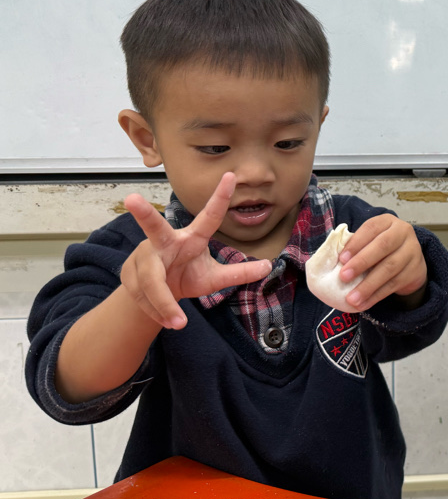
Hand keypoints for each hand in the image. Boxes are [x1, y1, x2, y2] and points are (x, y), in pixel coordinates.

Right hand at [121, 172, 271, 328]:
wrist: (155, 298)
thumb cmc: (186, 277)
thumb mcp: (213, 278)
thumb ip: (238, 273)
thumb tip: (268, 266)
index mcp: (191, 238)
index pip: (209, 217)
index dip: (221, 197)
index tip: (231, 176)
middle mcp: (164, 242)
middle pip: (153, 228)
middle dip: (144, 214)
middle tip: (132, 199)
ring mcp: (143, 256)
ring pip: (151, 280)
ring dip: (164, 303)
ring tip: (178, 322)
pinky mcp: (128, 273)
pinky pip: (143, 296)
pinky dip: (157, 312)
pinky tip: (167, 321)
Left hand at [335, 214, 427, 309]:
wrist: (411, 262)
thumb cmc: (383, 250)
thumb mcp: (372, 242)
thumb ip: (357, 247)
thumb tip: (333, 262)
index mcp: (388, 221)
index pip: (371, 228)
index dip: (356, 243)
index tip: (341, 259)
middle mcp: (403, 232)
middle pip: (382, 246)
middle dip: (361, 262)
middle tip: (343, 277)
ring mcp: (412, 251)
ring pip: (389, 268)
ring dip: (368, 285)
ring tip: (352, 298)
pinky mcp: (415, 270)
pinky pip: (394, 284)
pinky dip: (376, 295)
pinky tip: (364, 303)